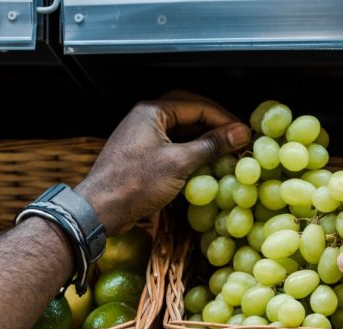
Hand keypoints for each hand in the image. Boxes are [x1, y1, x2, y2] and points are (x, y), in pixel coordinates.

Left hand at [75, 91, 250, 234]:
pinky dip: (190, 153)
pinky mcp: (142, 157)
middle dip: (214, 125)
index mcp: (152, 111)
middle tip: (234, 138)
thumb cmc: (133, 184)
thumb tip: (238, 133)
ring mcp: (142, 138)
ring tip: (223, 152)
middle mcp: (146, 119)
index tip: (242, 133)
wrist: (100, 209)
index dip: (223, 118)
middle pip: (189, 113)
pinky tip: (202, 166)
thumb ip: (210, 146)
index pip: (197, 105)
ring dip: (202, 140)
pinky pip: (172, 147)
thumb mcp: (178, 163)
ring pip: (181, 131)